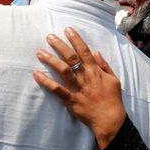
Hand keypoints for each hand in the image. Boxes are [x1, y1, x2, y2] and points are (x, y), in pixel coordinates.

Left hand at [33, 27, 125, 149]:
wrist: (110, 119)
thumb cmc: (113, 99)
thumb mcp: (114, 79)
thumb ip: (104, 65)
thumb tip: (96, 52)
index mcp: (95, 71)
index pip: (84, 51)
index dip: (76, 39)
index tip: (68, 30)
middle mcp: (85, 77)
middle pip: (71, 57)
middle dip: (59, 45)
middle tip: (49, 37)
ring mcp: (77, 88)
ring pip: (62, 70)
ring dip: (50, 60)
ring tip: (40, 52)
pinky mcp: (70, 100)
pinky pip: (56, 89)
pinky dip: (46, 81)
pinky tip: (36, 74)